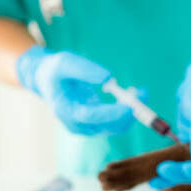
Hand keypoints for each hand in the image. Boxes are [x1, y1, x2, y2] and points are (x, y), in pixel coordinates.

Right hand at [16, 45, 133, 134]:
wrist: (47, 81)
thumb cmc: (55, 70)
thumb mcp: (65, 62)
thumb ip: (84, 69)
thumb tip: (109, 78)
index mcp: (66, 110)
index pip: (92, 117)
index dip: (112, 113)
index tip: (129, 106)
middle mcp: (78, 125)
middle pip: (109, 126)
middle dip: (129, 112)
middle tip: (143, 92)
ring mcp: (88, 128)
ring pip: (117, 127)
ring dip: (133, 111)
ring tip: (138, 90)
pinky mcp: (97, 126)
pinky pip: (118, 123)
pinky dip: (129, 111)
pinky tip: (131, 93)